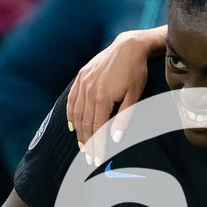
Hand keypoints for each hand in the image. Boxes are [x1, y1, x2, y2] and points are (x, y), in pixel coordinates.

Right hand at [66, 30, 153, 154]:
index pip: (97, 128)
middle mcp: (89, 90)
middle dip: (87, 143)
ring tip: (82, 146)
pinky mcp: (81, 77)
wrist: (128, 47)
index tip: (98, 159)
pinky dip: (70, 115)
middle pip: (85, 124)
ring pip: (76, 113)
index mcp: (103, 96)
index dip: (97, 145)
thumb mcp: (135, 95)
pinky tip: (72, 126)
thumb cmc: (136, 72)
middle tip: (89, 159)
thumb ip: (124, 117)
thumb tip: (116, 138)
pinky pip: (72, 100)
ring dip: (78, 132)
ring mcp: (83, 83)